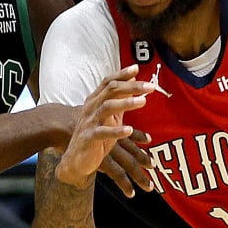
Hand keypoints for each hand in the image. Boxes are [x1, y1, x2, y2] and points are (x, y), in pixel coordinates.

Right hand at [56, 66, 153, 194]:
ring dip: (126, 103)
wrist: (76, 159)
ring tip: (143, 102)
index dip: (122, 74)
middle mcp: (91, 108)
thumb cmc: (95, 136)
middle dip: (131, 87)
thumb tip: (134, 81)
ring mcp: (89, 123)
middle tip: (150, 87)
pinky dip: (116, 131)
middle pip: (111, 90)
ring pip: (107, 107)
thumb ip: (120, 100)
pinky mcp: (89, 139)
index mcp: (95, 101)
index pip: (108, 82)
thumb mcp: (110, 116)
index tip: (137, 68)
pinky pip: (103, 133)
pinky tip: (129, 130)